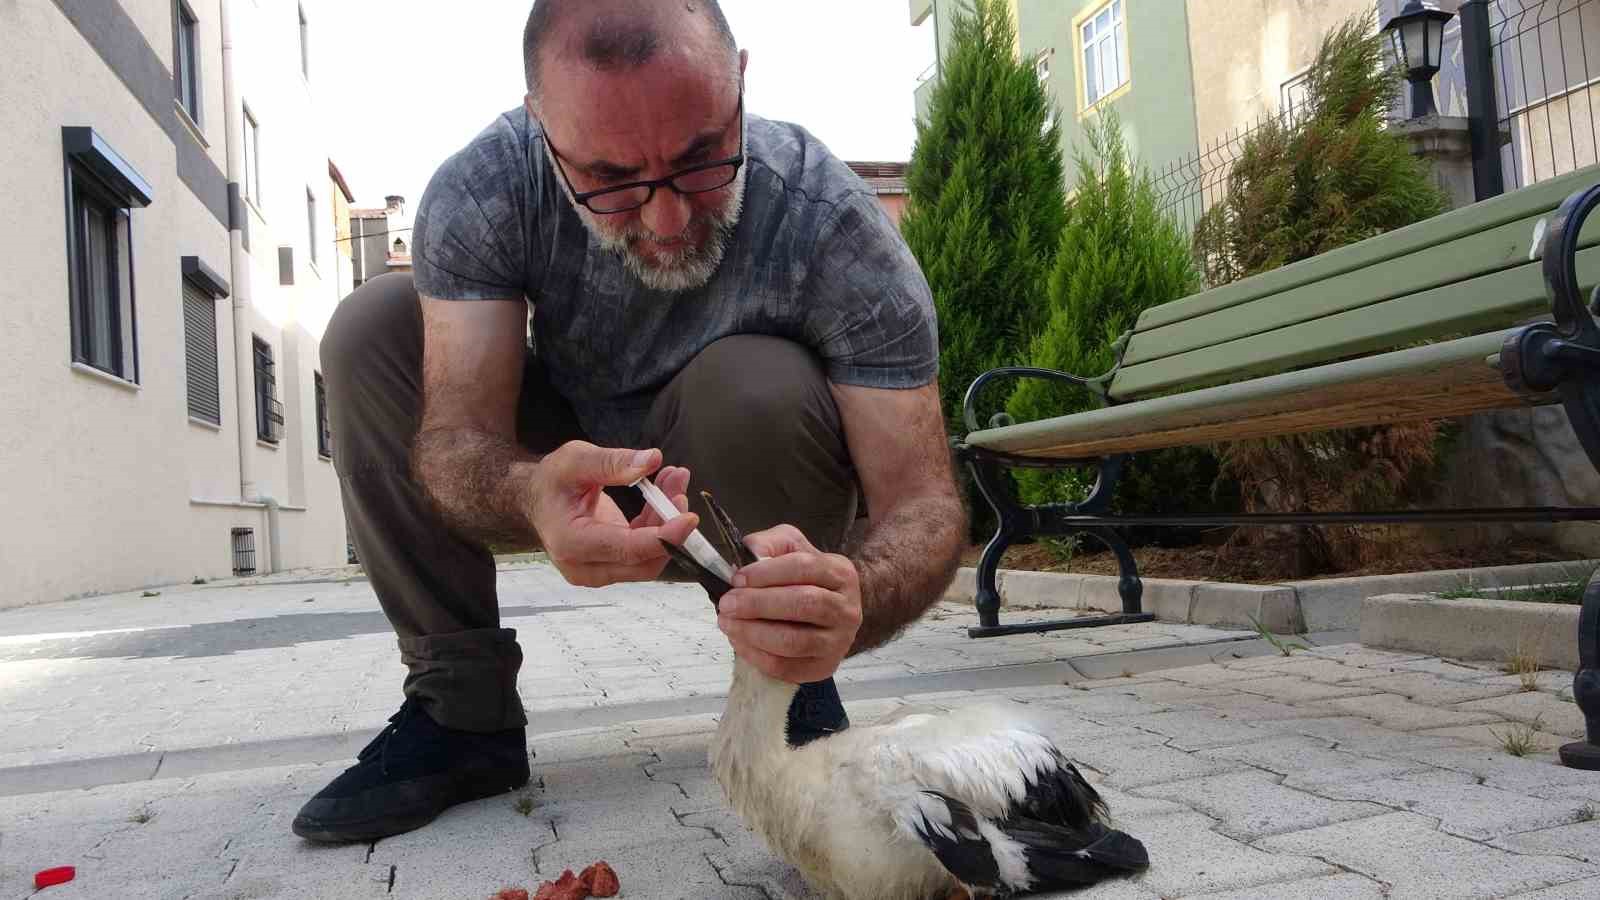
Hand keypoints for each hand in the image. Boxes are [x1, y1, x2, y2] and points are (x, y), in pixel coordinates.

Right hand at [529, 441, 698, 587]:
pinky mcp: (610, 567)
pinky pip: (644, 552)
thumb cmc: (552, 480)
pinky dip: (659, 526)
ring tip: (673, 480)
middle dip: (669, 526)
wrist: (537, 498)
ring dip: (668, 522)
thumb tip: (653, 460)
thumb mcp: (576, 460)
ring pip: (649, 558)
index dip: (663, 537)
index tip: (689, 518)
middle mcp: (583, 567)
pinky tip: (665, 493)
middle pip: (643, 559)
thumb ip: (613, 462)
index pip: (626, 549)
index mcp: (571, 542)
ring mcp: (597, 572)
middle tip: (678, 486)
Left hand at [717, 524, 862, 683]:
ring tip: (728, 623)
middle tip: (727, 603)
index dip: (766, 573)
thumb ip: (770, 543)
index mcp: (840, 573)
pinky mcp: (822, 667)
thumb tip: (750, 553)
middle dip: (758, 604)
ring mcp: (837, 642)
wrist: (829, 613)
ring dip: (754, 633)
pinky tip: (739, 641)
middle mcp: (847, 609)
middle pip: (803, 605)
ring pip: (794, 641)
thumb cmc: (804, 578)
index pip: (804, 568)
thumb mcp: (790, 548)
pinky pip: (786, 667)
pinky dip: (756, 656)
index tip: (737, 578)